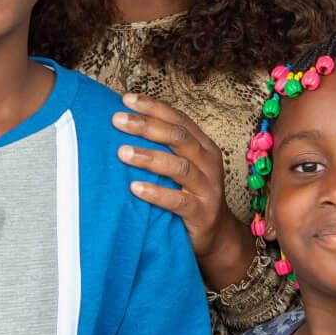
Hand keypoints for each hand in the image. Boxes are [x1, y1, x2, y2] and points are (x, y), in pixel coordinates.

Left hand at [112, 94, 239, 271]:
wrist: (217, 235)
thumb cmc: (191, 195)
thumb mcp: (183, 167)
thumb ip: (163, 148)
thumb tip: (125, 125)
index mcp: (203, 147)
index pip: (178, 120)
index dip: (153, 107)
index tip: (126, 99)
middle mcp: (208, 164)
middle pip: (178, 137)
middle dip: (147, 125)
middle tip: (118, 120)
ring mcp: (207, 189)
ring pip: (179, 167)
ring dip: (149, 157)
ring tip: (122, 152)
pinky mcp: (202, 213)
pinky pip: (178, 201)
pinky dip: (156, 193)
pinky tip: (135, 188)